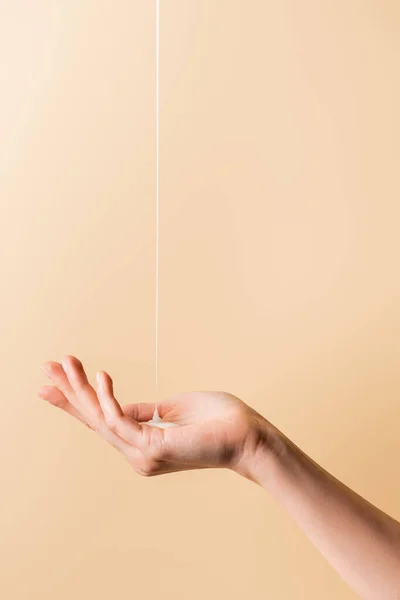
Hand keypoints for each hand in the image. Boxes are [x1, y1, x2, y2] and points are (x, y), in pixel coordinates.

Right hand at [39, 356, 274, 477]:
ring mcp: (143, 454)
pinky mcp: (152, 447)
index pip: (101, 419)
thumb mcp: (172, 409)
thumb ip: (143, 411)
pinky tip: (101, 375)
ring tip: (66, 363)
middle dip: (68, 393)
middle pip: (93, 420)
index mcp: (141, 443)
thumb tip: (119, 405)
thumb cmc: (218, 421)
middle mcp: (137, 453)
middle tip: (46, 368)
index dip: (76, 400)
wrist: (248, 436)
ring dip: (80, 389)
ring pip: (100, 418)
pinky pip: (119, 420)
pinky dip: (106, 397)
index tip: (54, 379)